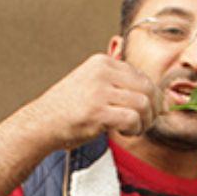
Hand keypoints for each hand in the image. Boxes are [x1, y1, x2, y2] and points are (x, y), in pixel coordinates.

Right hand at [25, 54, 159, 148]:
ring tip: (134, 129)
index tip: (147, 111)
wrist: (40, 124)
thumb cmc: (69, 109)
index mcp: (102, 62)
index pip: (142, 76)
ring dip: (145, 121)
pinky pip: (132, 119)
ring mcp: (99, 91)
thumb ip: (119, 84)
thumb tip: (156, 96)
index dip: (151, 96)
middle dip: (153, 109)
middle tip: (145, 122)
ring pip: (143, 104)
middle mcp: (102, 72)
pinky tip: (125, 133)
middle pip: (148, 89)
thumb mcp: (92, 83)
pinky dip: (135, 129)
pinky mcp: (97, 112)